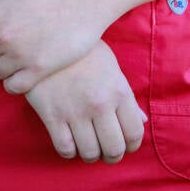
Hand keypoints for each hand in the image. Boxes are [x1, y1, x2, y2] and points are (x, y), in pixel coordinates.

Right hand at [25, 42, 146, 163]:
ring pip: (90, 153)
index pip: (134, 132)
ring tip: (88, 145)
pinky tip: (70, 140)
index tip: (126, 145)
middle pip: (114, 149)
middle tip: (107, 150)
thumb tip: (141, 121)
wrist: (48, 36)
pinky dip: (69, 151)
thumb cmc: (83, 51)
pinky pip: (65, 149)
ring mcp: (75, 111)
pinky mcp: (52, 115)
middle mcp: (100, 104)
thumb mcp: (110, 66)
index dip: (132, 145)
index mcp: (118, 90)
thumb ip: (126, 96)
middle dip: (113, 155)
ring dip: (91, 154)